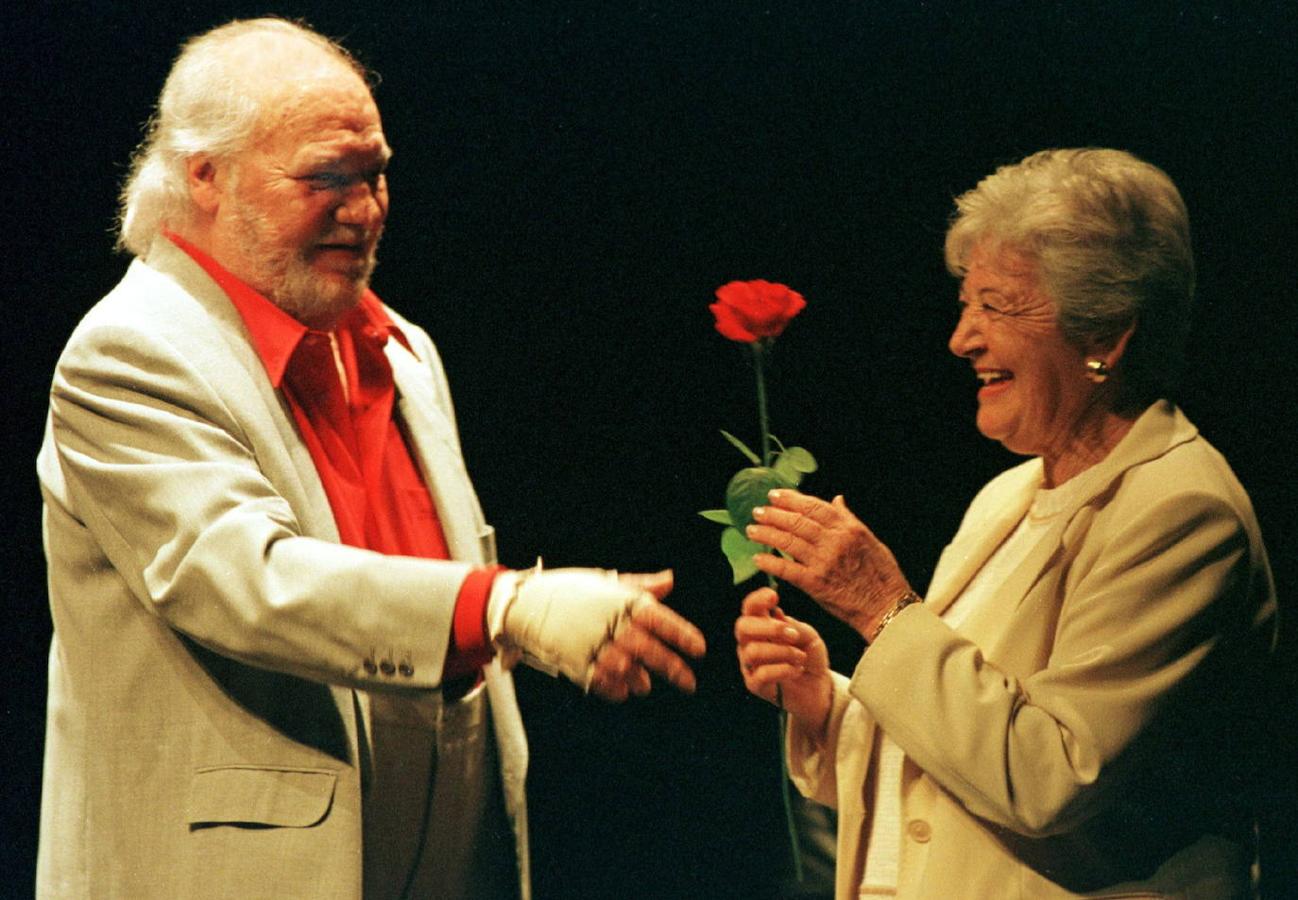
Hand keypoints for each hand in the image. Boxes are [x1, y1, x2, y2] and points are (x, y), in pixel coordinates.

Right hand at [491, 567, 705, 700]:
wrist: (525, 605)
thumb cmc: (568, 590)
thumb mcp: (606, 581)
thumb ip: (641, 585)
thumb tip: (670, 581)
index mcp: (623, 601)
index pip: (663, 620)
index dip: (684, 636)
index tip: (700, 650)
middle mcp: (613, 625)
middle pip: (652, 651)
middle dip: (674, 669)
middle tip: (690, 683)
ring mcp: (595, 646)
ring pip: (630, 671)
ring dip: (641, 680)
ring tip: (646, 685)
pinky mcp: (578, 665)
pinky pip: (604, 684)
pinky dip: (616, 690)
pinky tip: (623, 690)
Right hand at [735, 587, 831, 735]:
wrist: (818, 690)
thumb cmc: (810, 658)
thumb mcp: (810, 637)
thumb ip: (794, 625)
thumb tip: (776, 614)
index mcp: (761, 626)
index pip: (750, 608)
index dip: (757, 599)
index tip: (773, 596)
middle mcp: (750, 643)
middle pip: (742, 627)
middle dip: (768, 628)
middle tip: (793, 635)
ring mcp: (749, 664)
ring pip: (753, 651)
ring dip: (782, 652)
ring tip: (800, 657)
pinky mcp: (754, 685)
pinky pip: (762, 674)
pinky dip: (783, 669)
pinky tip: (796, 670)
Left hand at [746, 489, 910, 638]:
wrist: (887, 608)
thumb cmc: (881, 574)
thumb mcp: (870, 539)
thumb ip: (849, 519)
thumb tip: (836, 500)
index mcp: (849, 528)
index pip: (814, 506)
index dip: (791, 499)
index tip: (774, 495)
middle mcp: (835, 541)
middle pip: (797, 522)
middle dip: (773, 514)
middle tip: (757, 511)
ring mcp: (824, 562)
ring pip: (788, 542)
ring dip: (767, 534)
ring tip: (752, 530)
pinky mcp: (816, 584)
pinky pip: (787, 570)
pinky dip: (770, 562)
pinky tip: (758, 558)